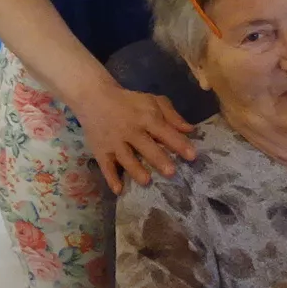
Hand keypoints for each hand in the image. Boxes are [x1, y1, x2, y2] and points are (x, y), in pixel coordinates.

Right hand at [74, 80, 198, 192]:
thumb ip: (172, 115)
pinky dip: (111, 178)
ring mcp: (114, 141)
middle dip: (158, 159)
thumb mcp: (152, 101)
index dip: (178, 143)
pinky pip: (106, 165)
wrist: (94, 98)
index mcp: (146, 117)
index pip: (164, 131)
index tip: (192, 156)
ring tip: (146, 181)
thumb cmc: (130, 102)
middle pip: (146, 146)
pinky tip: (118, 189)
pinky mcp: (100, 150)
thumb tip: (190, 130)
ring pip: (126, 157)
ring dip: (135, 169)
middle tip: (171, 172)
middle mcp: (130, 130)